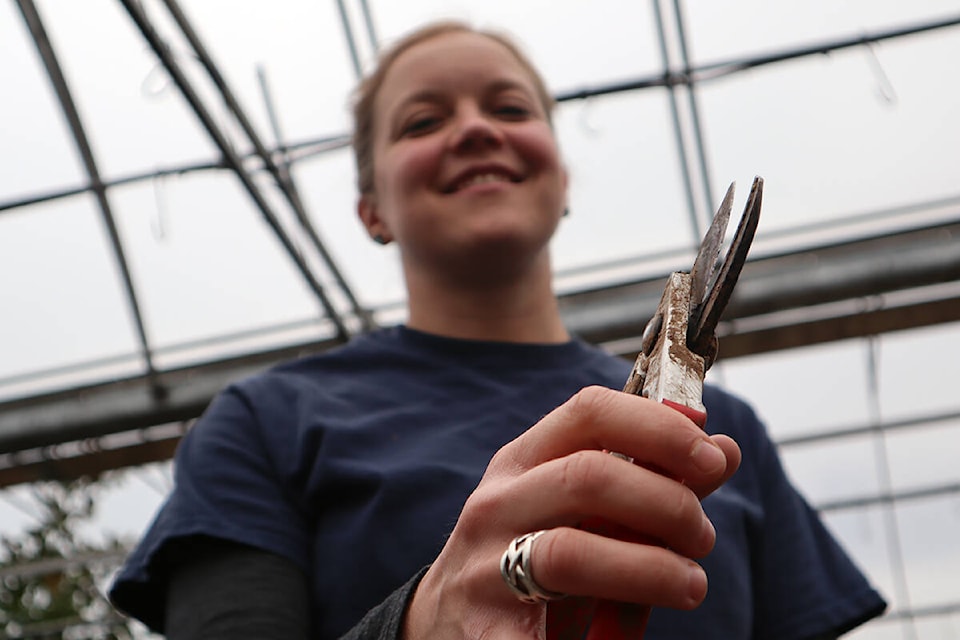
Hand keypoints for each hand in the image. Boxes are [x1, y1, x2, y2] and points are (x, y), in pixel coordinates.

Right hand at [402, 386, 740, 639]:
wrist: (447, 623)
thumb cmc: (529, 556)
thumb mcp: (580, 511)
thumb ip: (649, 481)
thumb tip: (723, 448)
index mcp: (523, 462)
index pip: (589, 412)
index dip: (659, 426)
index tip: (710, 457)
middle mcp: (496, 504)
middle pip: (588, 477)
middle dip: (667, 504)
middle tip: (701, 538)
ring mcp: (483, 567)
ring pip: (569, 553)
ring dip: (650, 569)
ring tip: (688, 586)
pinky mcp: (483, 631)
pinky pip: (543, 633)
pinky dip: (606, 635)